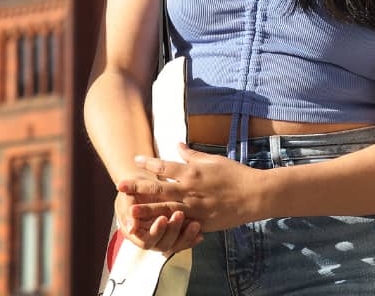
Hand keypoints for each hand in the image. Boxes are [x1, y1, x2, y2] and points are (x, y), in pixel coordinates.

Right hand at [114, 191, 201, 255]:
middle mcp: (150, 238)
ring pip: (176, 245)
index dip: (155, 232)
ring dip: (186, 236)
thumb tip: (131, 229)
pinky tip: (201, 233)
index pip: (147, 241)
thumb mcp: (127, 197)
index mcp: (136, 234)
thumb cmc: (134, 188)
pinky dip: (192, 237)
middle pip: (163, 245)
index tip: (163, 218)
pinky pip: (184, 241)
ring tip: (195, 224)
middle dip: (173, 231)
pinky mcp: (175, 233)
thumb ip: (128, 212)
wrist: (145, 181)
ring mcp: (163, 237)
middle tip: (180, 215)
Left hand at [121, 145, 268, 233]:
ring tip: (130, 212)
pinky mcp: (200, 222)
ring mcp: (194, 208)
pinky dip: (167, 227)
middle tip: (120, 186)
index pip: (165, 166)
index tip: (134, 160)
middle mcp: (190, 190)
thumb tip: (177, 145)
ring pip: (165, 210)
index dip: (148, 163)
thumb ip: (193, 155)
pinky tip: (154, 230)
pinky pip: (180, 225)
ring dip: (146, 211)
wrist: (254, 195)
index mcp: (193, 172)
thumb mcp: (214, 160)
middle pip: (159, 189)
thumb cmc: (235, 174)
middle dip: (138, 188)